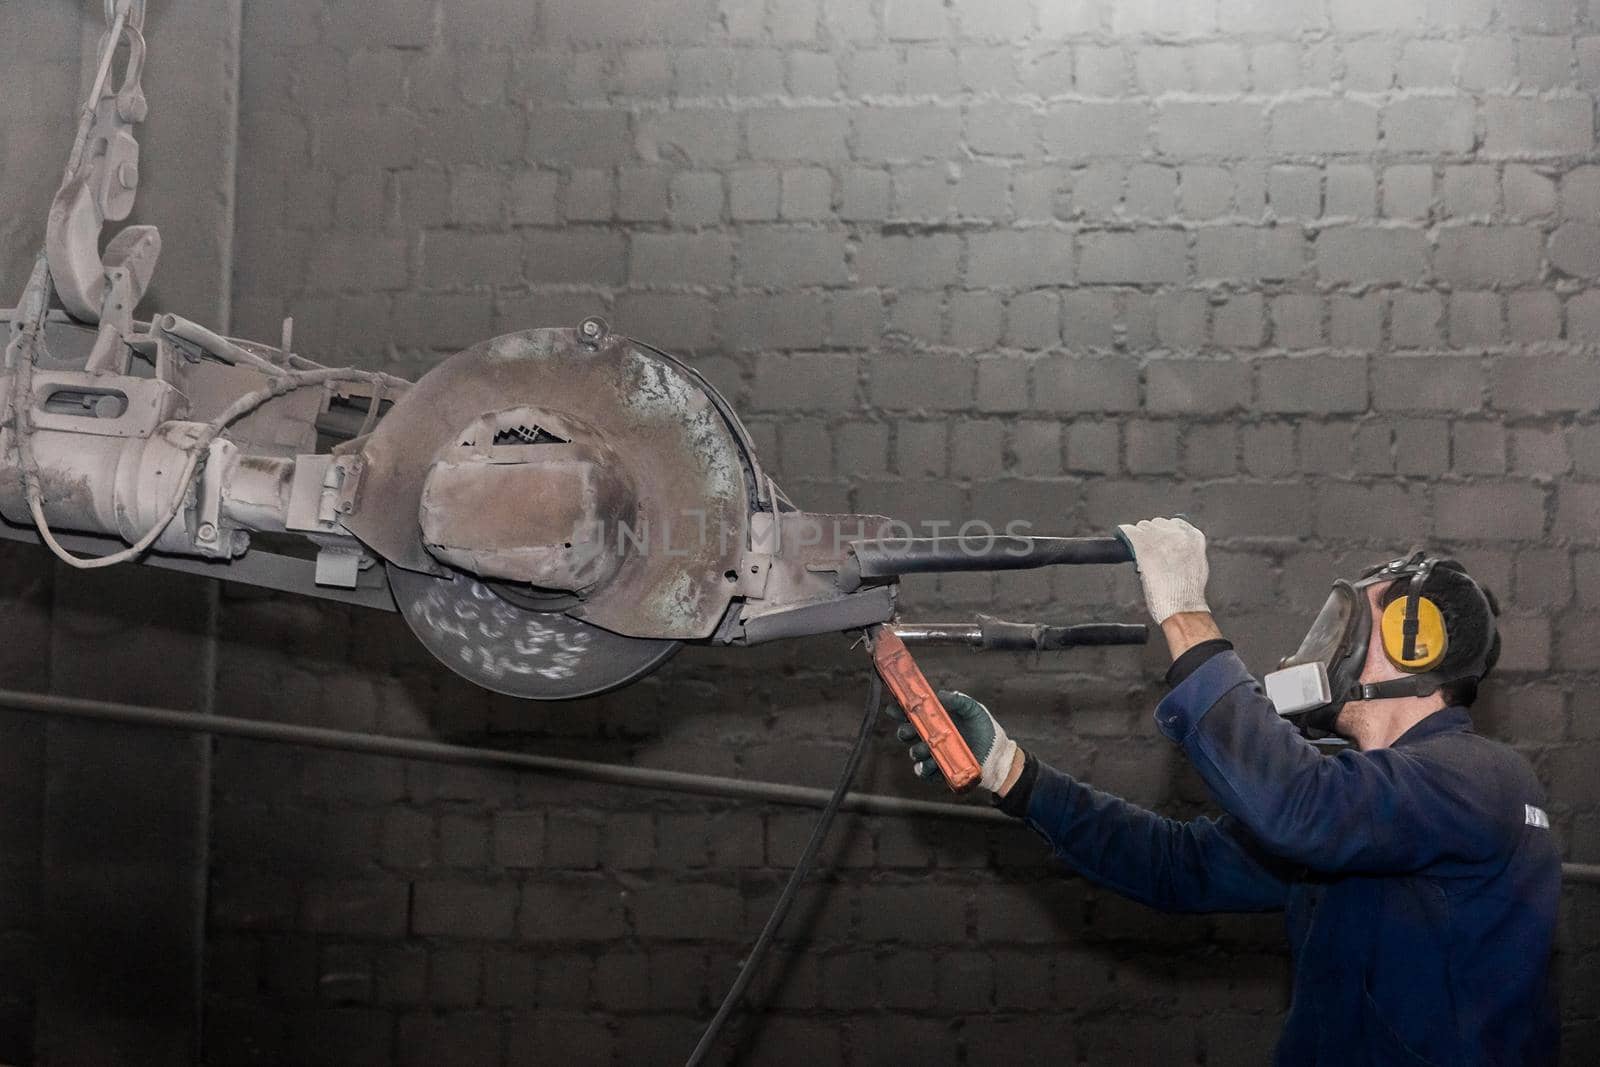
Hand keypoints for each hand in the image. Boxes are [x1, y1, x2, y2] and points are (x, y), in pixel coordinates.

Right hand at [885, 689, 1018, 793]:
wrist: (998, 755)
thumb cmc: (985, 729)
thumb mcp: (973, 710)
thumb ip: (957, 700)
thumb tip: (939, 694)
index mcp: (935, 720)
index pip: (912, 714)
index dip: (900, 710)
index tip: (893, 707)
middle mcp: (930, 737)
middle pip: (907, 734)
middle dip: (904, 731)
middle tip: (909, 730)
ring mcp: (933, 754)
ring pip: (914, 753)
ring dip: (917, 750)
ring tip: (927, 749)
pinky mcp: (939, 771)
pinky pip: (924, 772)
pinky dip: (924, 769)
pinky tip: (931, 764)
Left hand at [1115, 516, 1209, 624]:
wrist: (1182, 607)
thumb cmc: (1188, 594)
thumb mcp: (1196, 565)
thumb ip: (1186, 550)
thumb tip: (1175, 545)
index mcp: (1194, 537)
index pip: (1175, 523)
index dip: (1164, 533)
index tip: (1159, 541)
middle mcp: (1178, 533)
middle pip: (1157, 524)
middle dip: (1151, 536)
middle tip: (1150, 552)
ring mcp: (1160, 539)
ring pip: (1142, 527)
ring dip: (1139, 538)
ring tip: (1140, 554)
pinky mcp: (1144, 547)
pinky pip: (1128, 531)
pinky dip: (1123, 534)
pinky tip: (1121, 537)